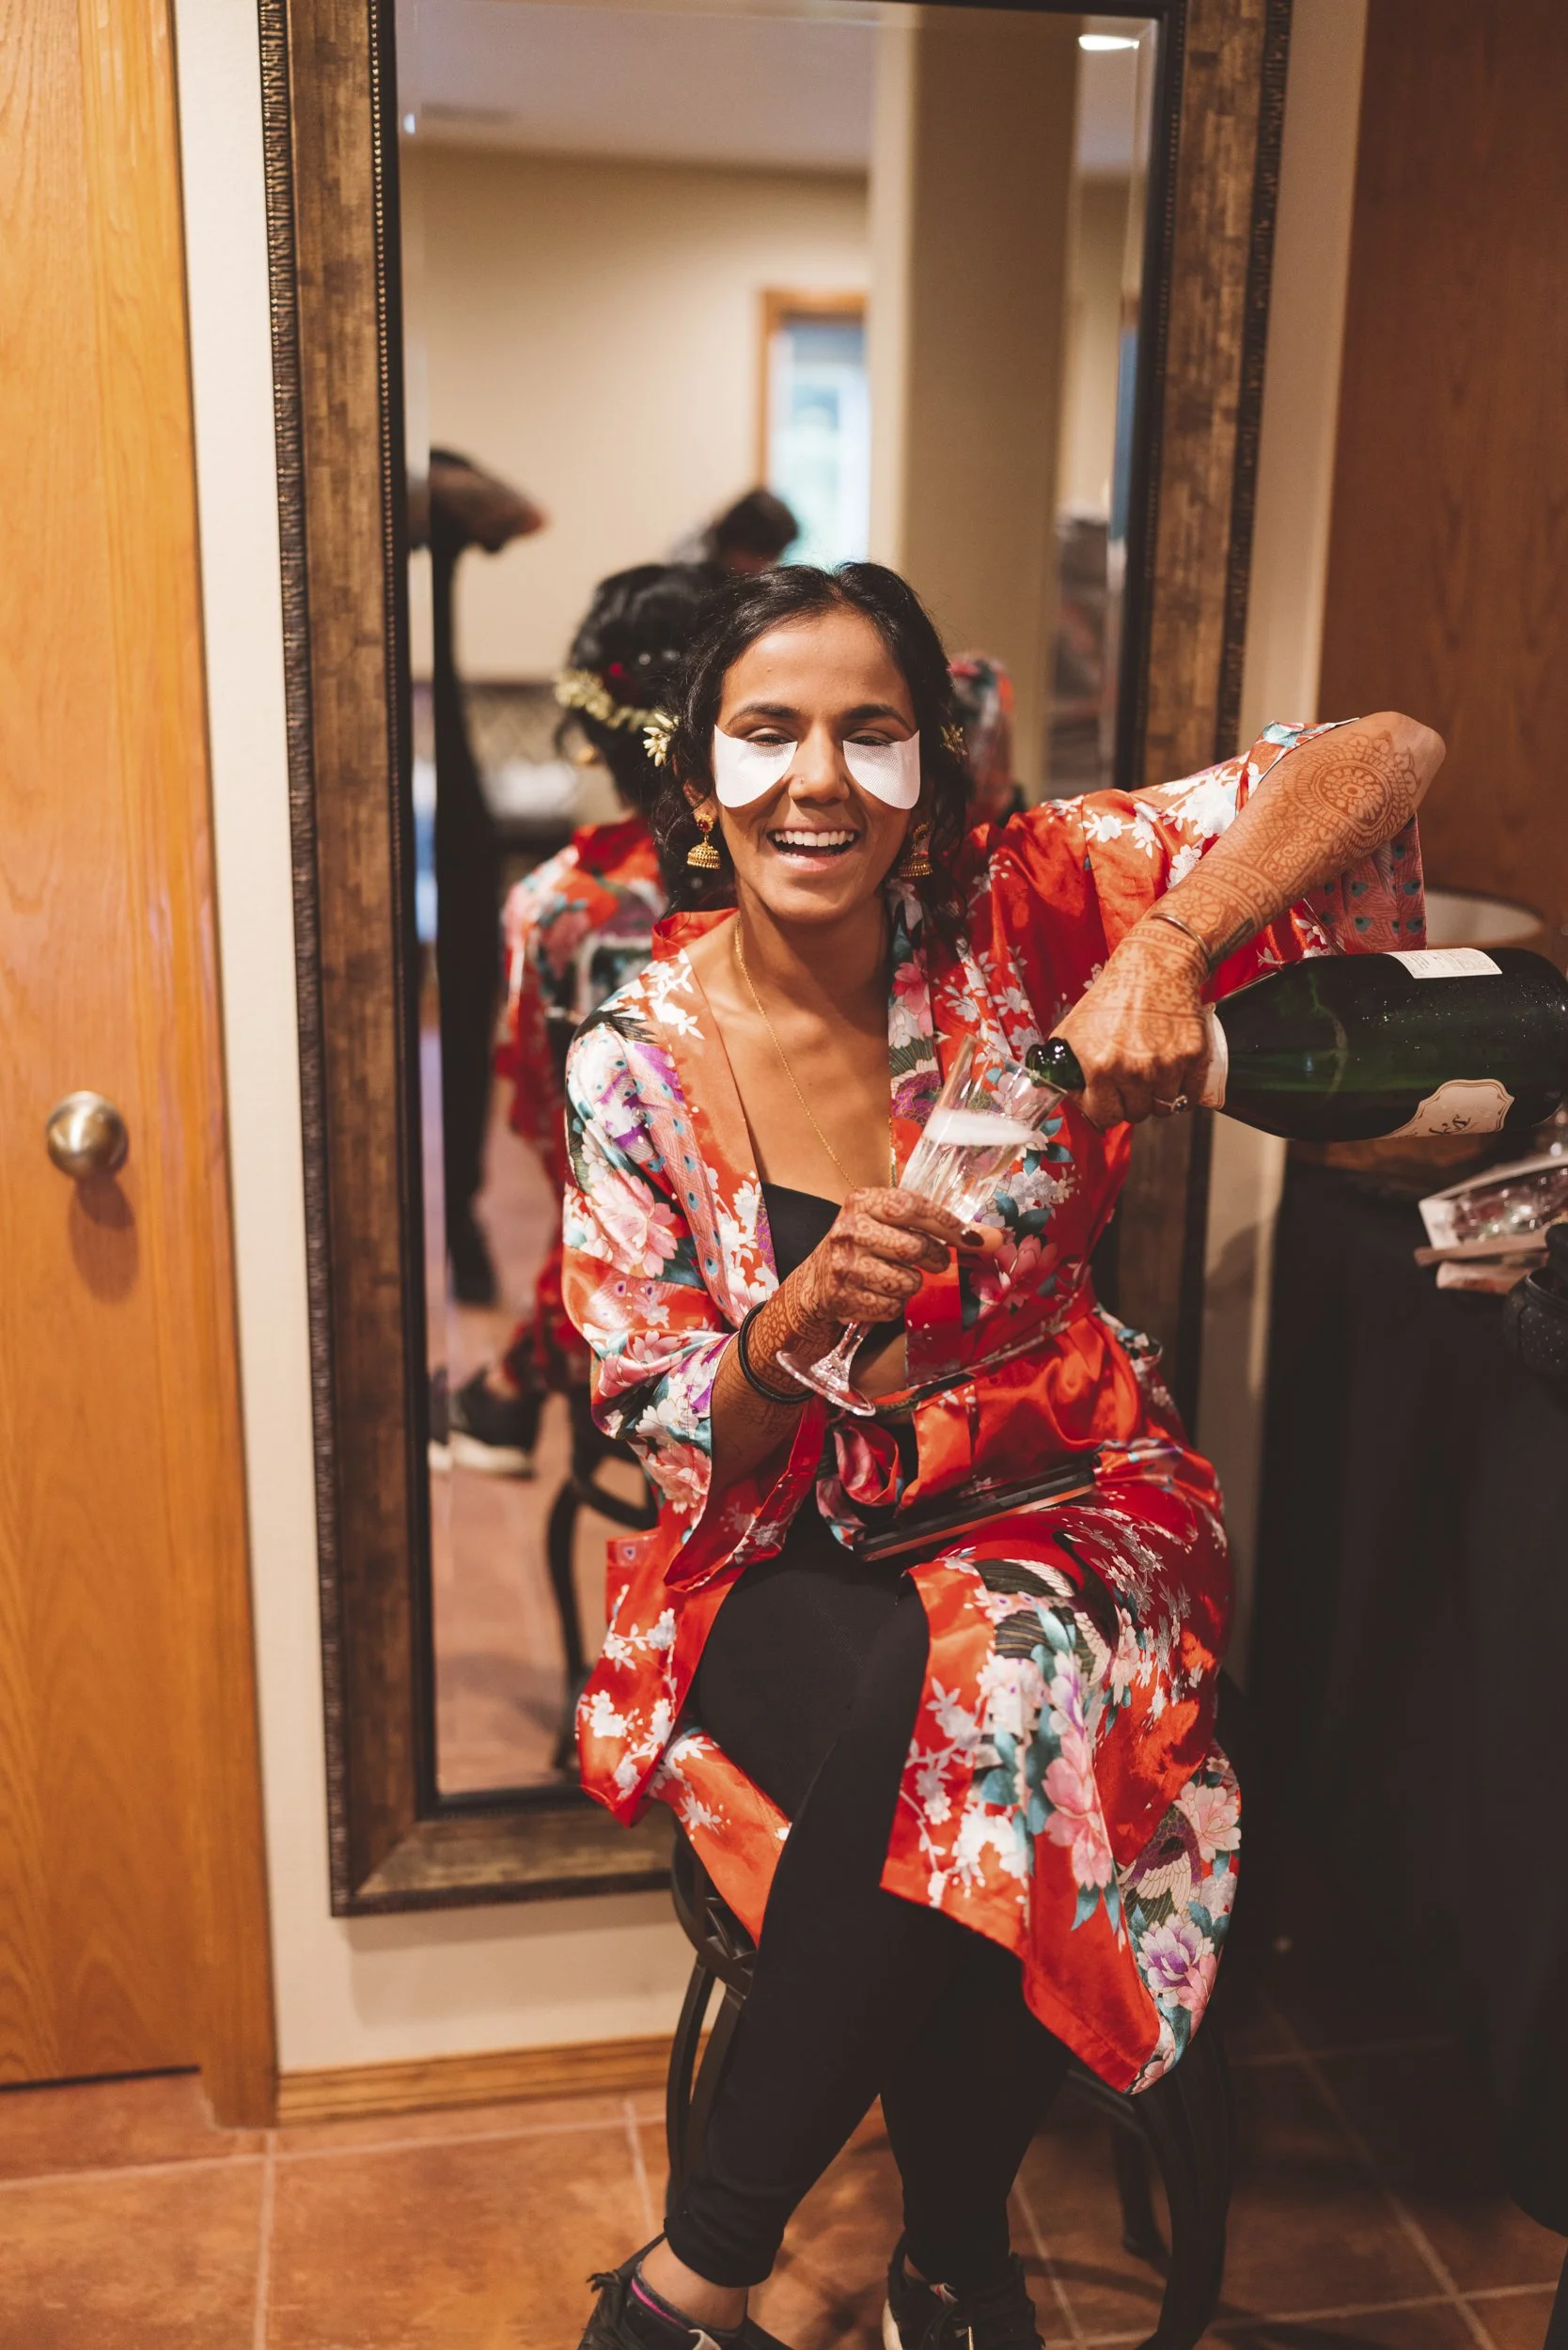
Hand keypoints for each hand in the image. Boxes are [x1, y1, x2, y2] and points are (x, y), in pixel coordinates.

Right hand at [765, 1188, 974, 1359]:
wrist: (814, 1284)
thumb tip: (995, 1238)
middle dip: (935, 1259)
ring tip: (896, 1278)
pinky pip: (890, 1308)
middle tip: (935, 1261)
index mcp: (862, 1201)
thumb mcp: (890, 1225)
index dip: (947, 1223)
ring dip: (911, 1285)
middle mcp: (848, 1229)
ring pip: (906, 1282)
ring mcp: (842, 1265)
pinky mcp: (840, 1297)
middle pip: (914, 1247)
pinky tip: (878, 1295)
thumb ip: (937, 1227)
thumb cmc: (865, 1247)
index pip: (911, 1206)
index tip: (975, 1238)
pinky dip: (893, 1306)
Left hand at [1051, 919, 1209, 1128]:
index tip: (1107, 1100)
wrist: (1155, 966)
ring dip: (1157, 1097)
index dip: (1104, 1110)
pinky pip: (1189, 1096)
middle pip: (1136, 1114)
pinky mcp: (1194, 1056)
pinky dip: (1183, 1091)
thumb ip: (1064, 1067)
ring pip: (1164, 1107)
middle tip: (1130, 1082)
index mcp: (1101, 1066)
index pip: (1105, 1117)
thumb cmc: (1111, 997)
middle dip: (1131, 1102)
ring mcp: (1167, 1065)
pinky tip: (1173, 1074)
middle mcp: (1135, 1070)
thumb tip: (1062, 1096)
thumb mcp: (1073, 1029)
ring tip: (1151, 1074)